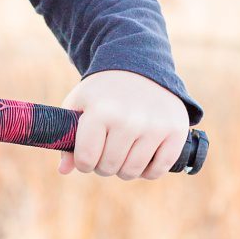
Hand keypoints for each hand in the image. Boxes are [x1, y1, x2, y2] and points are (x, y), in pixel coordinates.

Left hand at [59, 70, 188, 180]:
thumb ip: (67, 137)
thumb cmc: (104, 92)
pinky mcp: (175, 131)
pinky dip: (149, 171)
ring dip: (125, 169)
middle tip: (107, 151)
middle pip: (109, 168)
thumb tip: (64, 170)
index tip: (88, 154)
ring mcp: (155, 126)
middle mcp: (129, 120)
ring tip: (123, 154)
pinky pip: (159, 169)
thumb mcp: (79, 105)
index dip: (84, 162)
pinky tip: (143, 157)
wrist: (140, 67)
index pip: (86, 160)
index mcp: (101, 112)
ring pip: (133, 171)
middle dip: (104, 165)